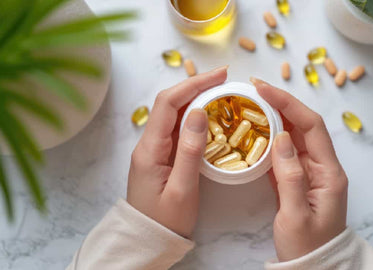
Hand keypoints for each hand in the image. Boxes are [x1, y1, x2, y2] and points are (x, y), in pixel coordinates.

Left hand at [127, 67, 227, 237]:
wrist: (147, 241)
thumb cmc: (164, 221)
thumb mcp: (182, 190)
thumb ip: (190, 151)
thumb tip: (198, 113)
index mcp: (150, 149)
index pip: (168, 103)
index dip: (193, 84)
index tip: (220, 75)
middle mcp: (149, 143)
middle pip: (170, 103)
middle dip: (196, 86)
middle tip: (225, 80)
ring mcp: (154, 149)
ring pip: (174, 114)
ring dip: (196, 99)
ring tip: (222, 93)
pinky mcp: (161, 156)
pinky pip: (177, 129)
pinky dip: (194, 117)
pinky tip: (210, 117)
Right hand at [251, 78, 347, 261]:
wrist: (313, 267)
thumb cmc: (307, 246)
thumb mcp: (296, 215)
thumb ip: (290, 176)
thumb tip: (280, 137)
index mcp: (329, 172)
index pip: (311, 126)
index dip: (288, 103)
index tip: (264, 90)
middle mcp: (322, 167)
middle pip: (302, 126)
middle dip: (279, 104)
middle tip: (253, 91)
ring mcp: (309, 173)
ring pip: (292, 137)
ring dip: (273, 119)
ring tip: (251, 106)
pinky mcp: (296, 180)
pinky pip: (283, 153)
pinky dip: (269, 139)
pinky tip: (254, 132)